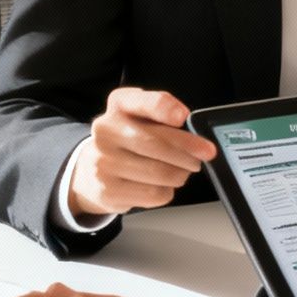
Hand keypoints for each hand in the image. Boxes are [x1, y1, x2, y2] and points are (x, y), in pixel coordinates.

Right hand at [69, 88, 218, 216]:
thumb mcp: (140, 115)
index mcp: (118, 105)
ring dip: (181, 173)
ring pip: (160, 173)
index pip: (141, 102)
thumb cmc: (127, 140)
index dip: (164, 108)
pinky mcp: (108, 190)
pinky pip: (153, 194)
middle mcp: (106, 131)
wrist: (91, 170)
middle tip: (205, 154)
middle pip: (157, 143)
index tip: (183, 117)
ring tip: (183, 170)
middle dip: (189, 150)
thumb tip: (190, 127)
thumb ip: (163, 113)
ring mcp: (103, 162)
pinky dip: (168, 190)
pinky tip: (164, 184)